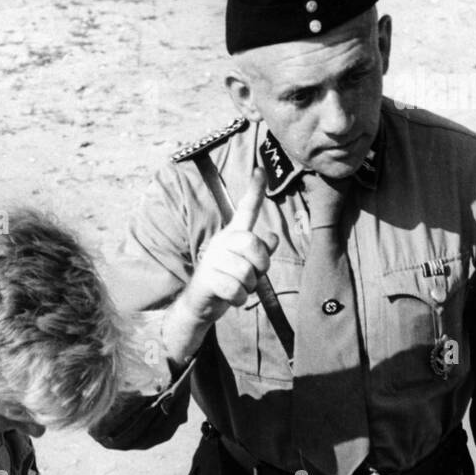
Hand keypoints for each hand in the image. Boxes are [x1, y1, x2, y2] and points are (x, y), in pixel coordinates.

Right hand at [162, 170, 278, 361]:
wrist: (200, 305)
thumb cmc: (226, 282)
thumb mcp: (245, 266)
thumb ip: (260, 253)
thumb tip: (275, 238)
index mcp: (233, 236)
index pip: (246, 210)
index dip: (254, 191)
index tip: (260, 170)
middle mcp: (222, 243)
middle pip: (251, 243)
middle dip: (261, 264)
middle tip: (255, 275)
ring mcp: (212, 260)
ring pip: (245, 272)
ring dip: (249, 287)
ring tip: (240, 289)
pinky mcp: (207, 279)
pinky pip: (235, 289)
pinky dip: (239, 299)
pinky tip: (232, 298)